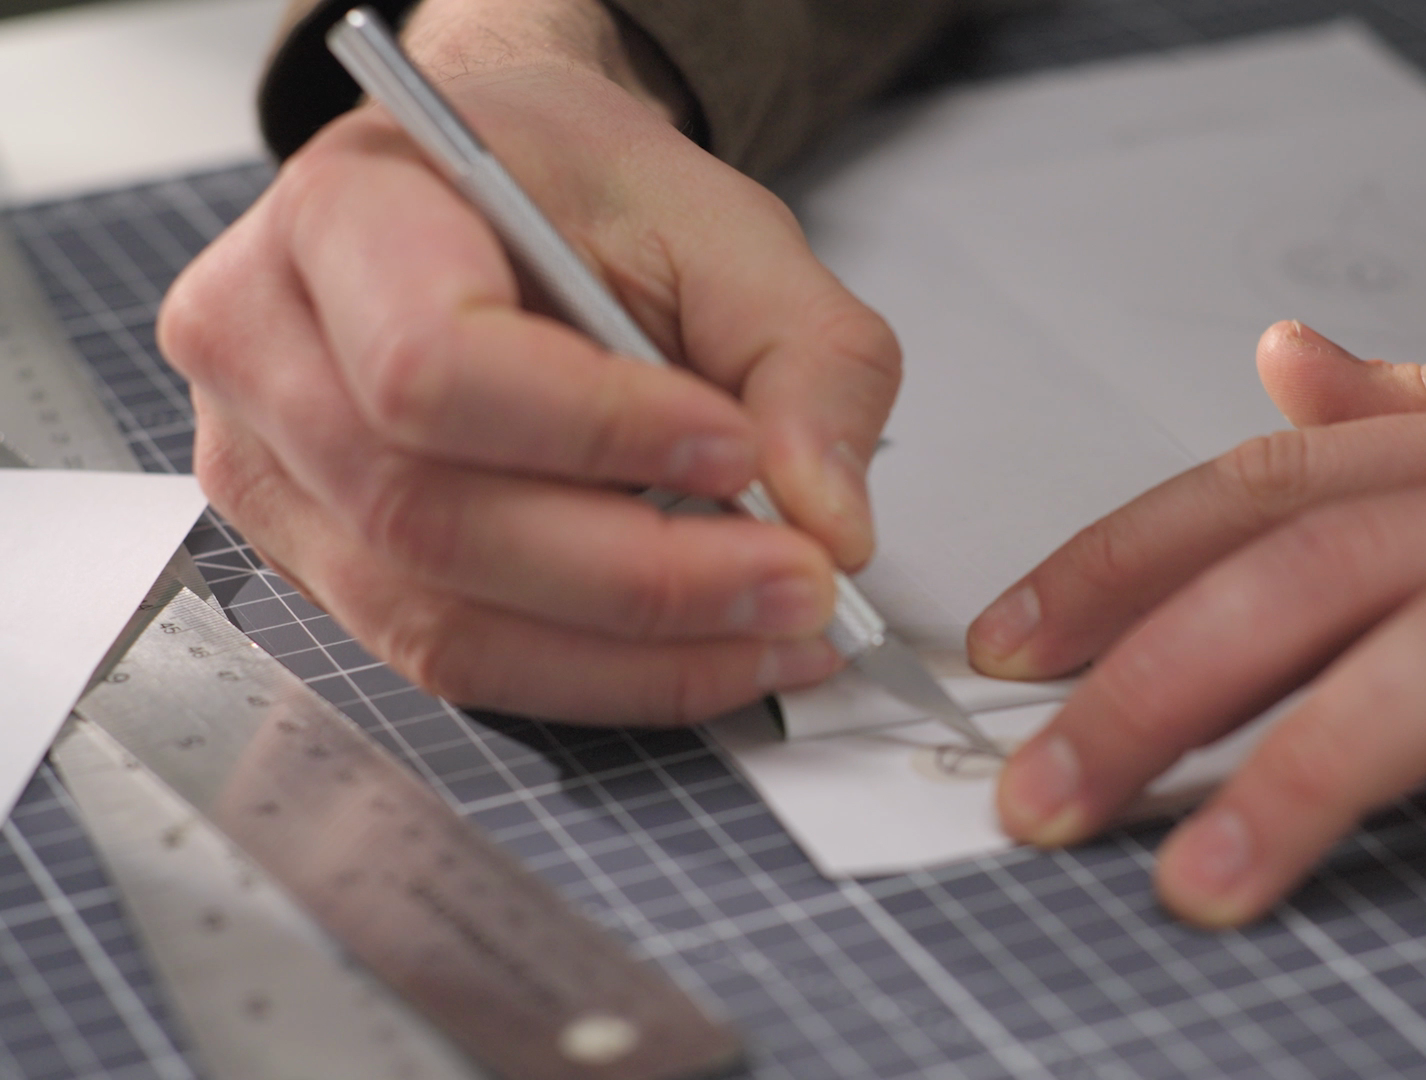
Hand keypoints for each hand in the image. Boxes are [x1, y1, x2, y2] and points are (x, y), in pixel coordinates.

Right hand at [159, 0, 899, 722]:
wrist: (508, 197)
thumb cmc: (586, 193)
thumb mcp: (727, 226)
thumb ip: (808, 356)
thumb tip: (830, 523)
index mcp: (345, 215)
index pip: (430, 365)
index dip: (592, 432)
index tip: (735, 452)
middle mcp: (266, 349)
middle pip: (430, 520)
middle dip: (646, 577)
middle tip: (803, 578)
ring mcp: (272, 476)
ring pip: (444, 623)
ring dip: (637, 654)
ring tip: (780, 627)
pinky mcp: (325, 567)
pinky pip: (458, 660)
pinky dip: (603, 677)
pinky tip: (712, 651)